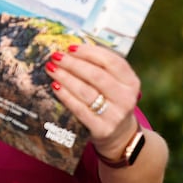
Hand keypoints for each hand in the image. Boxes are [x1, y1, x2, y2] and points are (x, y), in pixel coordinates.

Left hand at [44, 43, 140, 159]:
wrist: (120, 135)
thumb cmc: (111, 101)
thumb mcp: (115, 84)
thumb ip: (100, 67)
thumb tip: (71, 50)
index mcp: (131, 82)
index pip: (111, 61)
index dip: (89, 52)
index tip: (70, 47)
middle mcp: (126, 98)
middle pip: (96, 75)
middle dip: (72, 64)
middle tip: (55, 56)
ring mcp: (115, 115)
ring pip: (86, 91)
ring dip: (65, 77)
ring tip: (51, 68)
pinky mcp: (102, 128)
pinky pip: (79, 108)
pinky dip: (65, 95)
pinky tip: (55, 86)